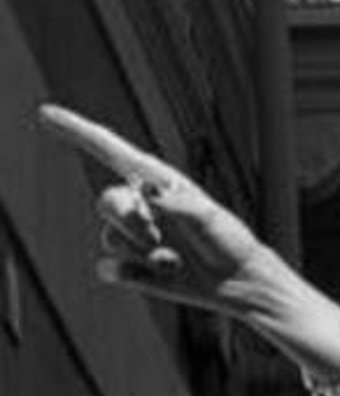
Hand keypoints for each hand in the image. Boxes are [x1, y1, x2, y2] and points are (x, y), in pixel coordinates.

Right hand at [40, 104, 275, 314]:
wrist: (238, 281)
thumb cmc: (229, 241)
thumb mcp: (209, 217)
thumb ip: (178, 203)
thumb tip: (149, 194)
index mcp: (154, 180)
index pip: (108, 150)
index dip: (76, 131)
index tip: (46, 114)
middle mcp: (139, 205)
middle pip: (107, 202)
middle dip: (131, 221)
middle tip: (160, 236)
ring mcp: (135, 237)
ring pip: (110, 238)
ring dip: (142, 253)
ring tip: (175, 261)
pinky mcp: (134, 268)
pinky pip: (108, 268)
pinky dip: (125, 273)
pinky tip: (154, 274)